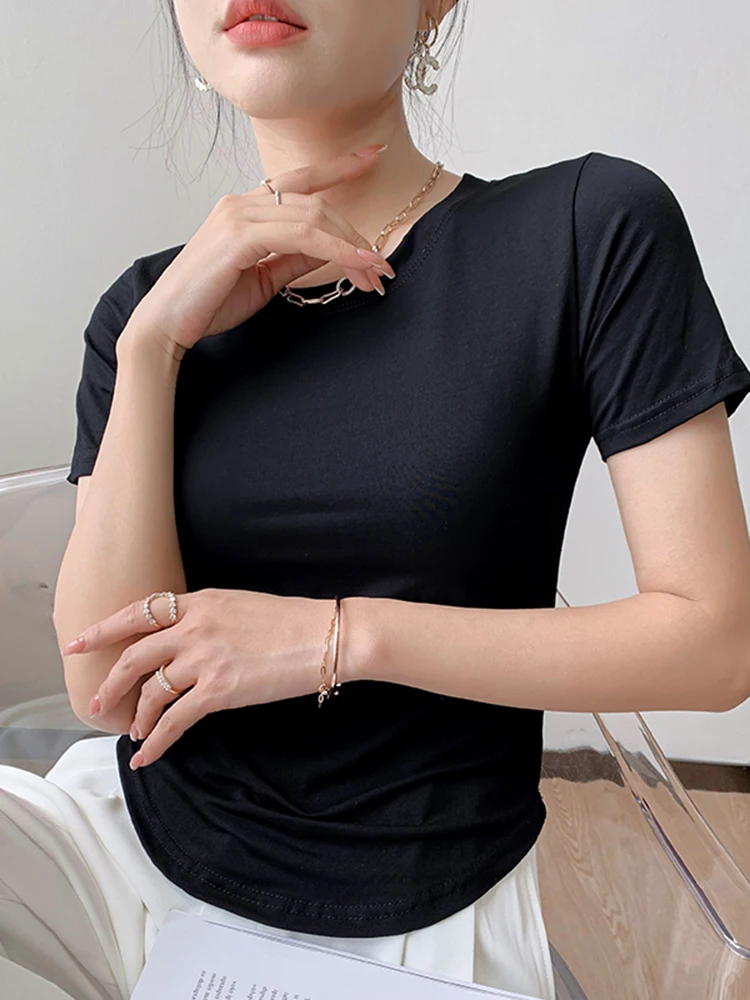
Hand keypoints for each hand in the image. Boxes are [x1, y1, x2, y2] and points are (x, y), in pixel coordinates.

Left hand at [62, 588, 335, 768]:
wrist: (324, 636)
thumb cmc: (292, 621)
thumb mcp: (240, 605)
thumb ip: (208, 618)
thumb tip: (186, 639)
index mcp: (200, 602)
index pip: (139, 612)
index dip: (103, 629)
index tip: (79, 643)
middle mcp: (194, 627)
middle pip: (134, 656)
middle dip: (110, 683)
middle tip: (98, 702)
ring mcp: (204, 658)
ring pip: (152, 691)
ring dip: (138, 716)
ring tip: (134, 732)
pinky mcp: (219, 690)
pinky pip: (175, 720)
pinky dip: (157, 742)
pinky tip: (147, 755)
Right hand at [121, 143, 396, 360]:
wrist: (167, 324)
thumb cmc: (208, 303)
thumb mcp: (265, 279)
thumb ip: (294, 259)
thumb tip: (330, 253)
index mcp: (247, 209)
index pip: (300, 180)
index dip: (339, 166)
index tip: (374, 155)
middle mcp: (242, 203)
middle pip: (316, 203)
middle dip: (356, 236)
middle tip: (382, 268)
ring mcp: (239, 215)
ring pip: (313, 217)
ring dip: (352, 246)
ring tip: (376, 273)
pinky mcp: (239, 235)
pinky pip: (301, 235)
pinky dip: (335, 250)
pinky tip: (356, 264)